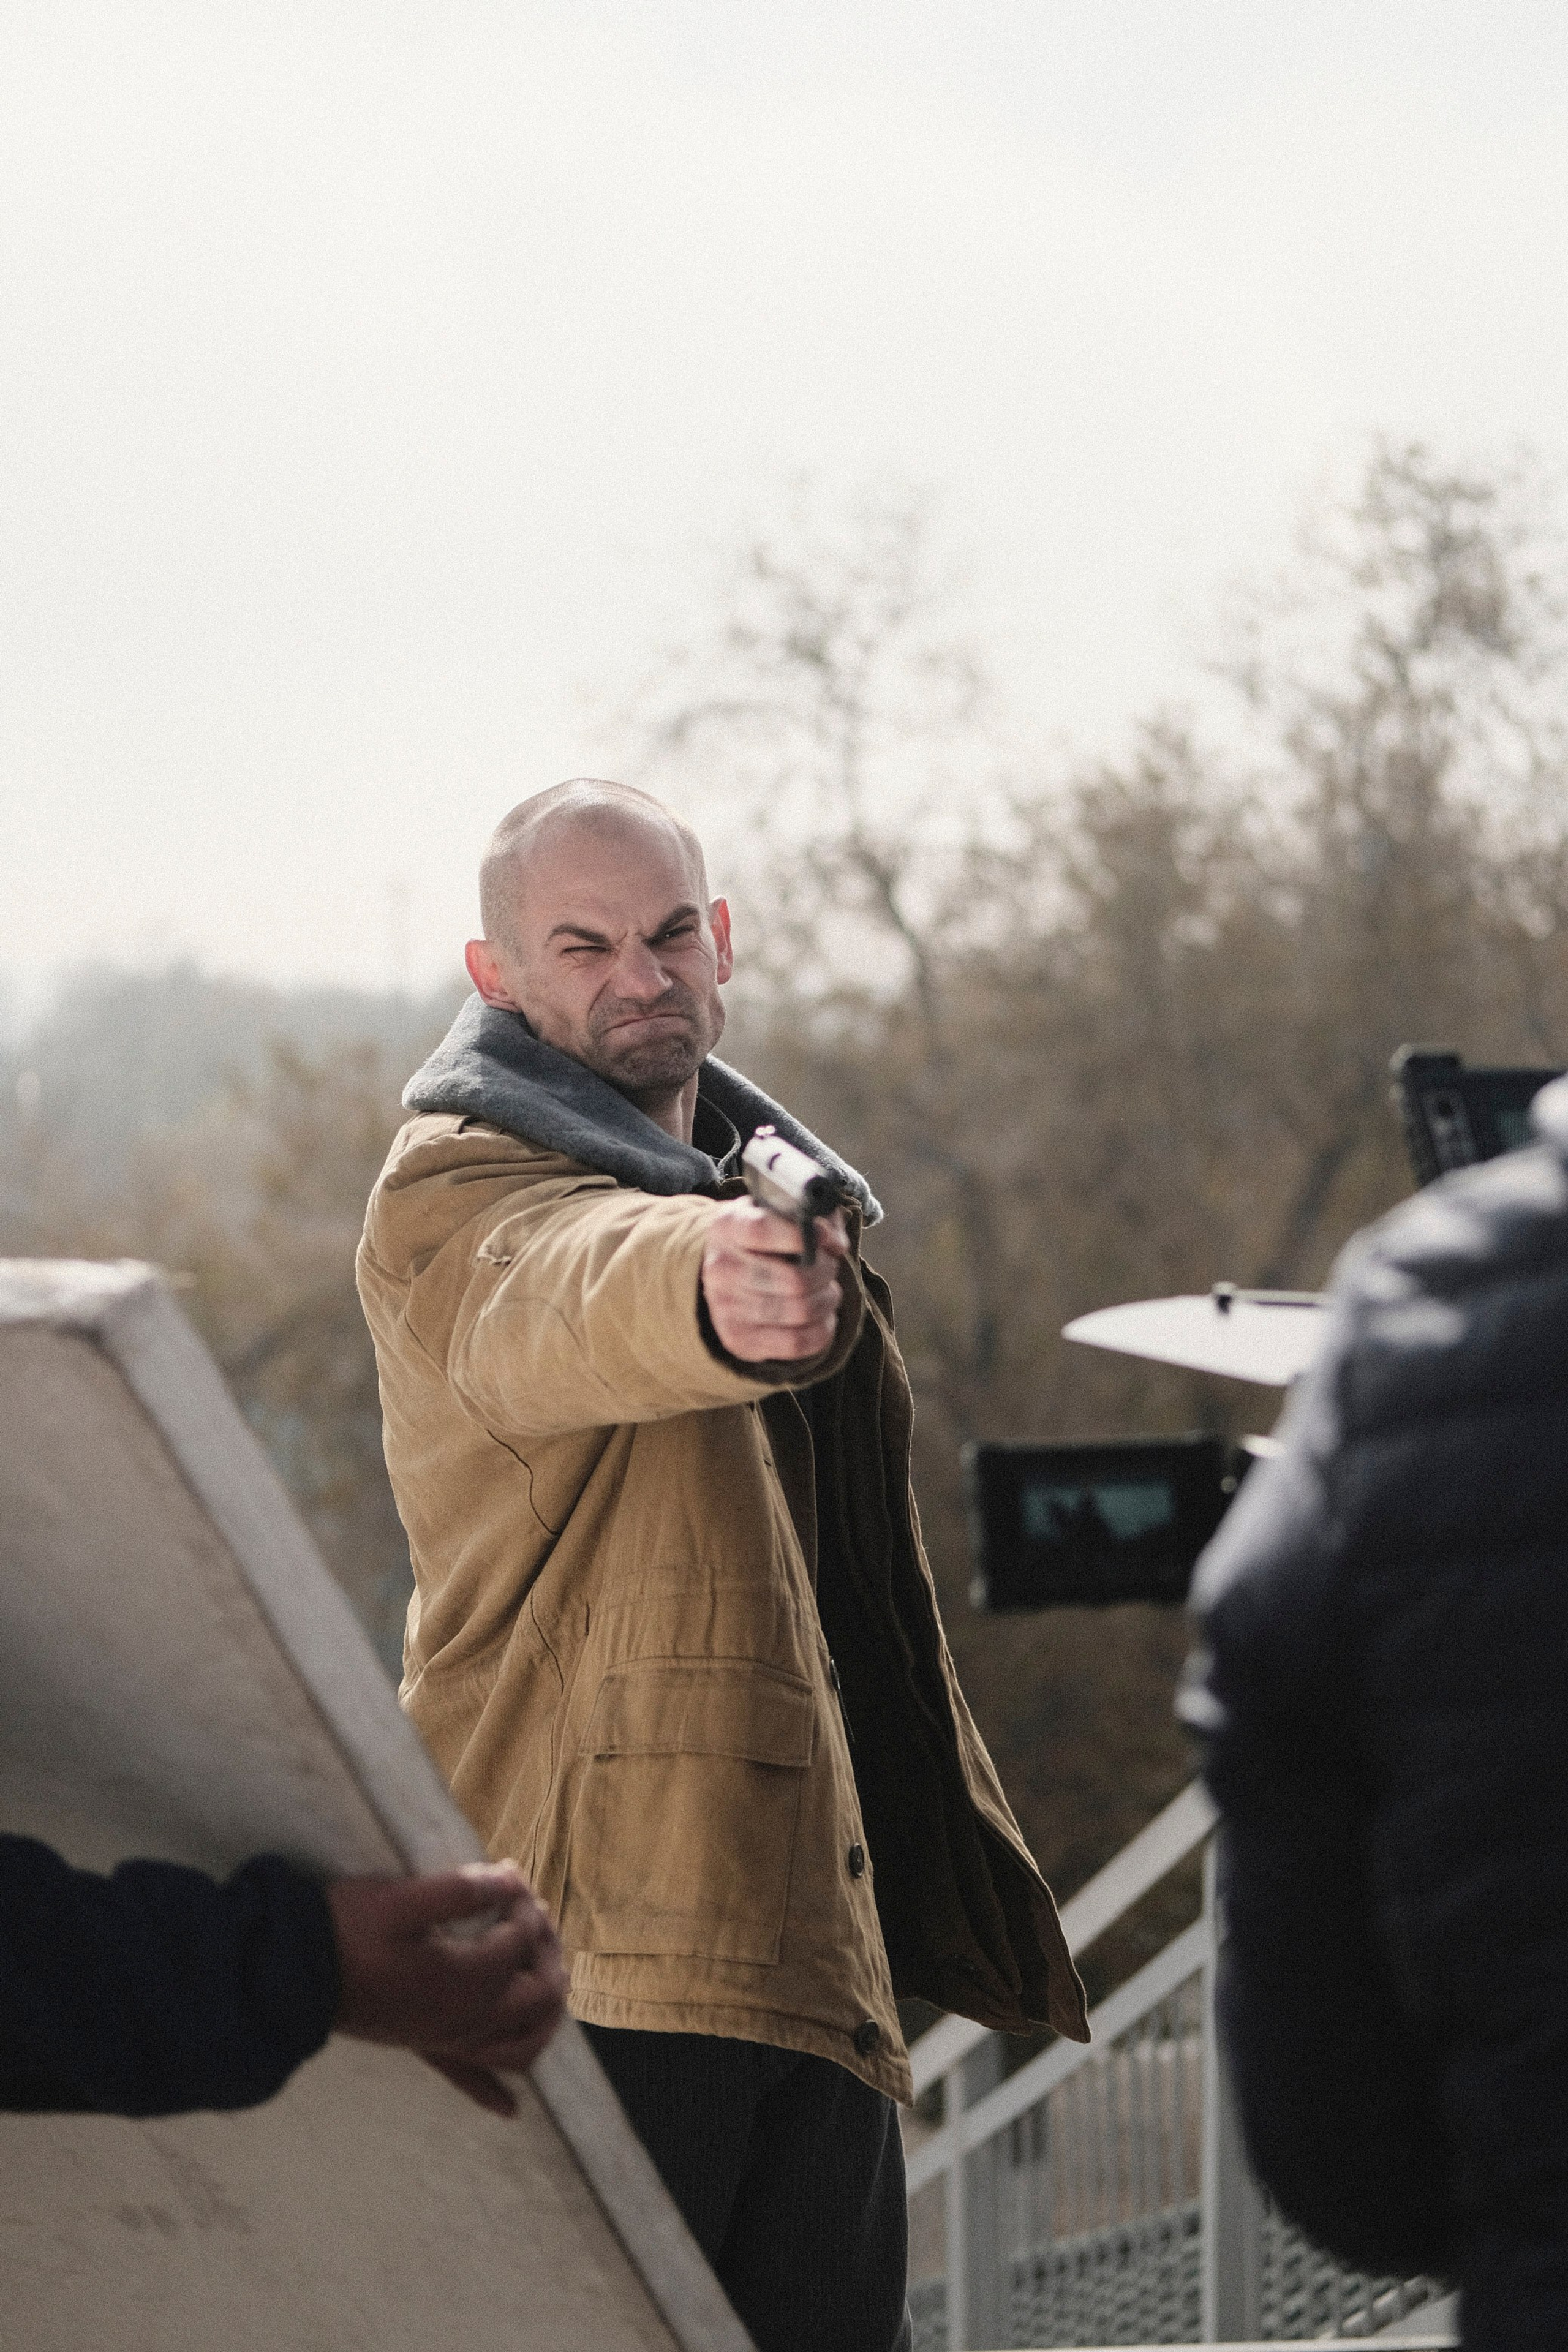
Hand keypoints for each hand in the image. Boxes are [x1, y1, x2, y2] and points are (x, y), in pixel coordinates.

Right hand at [326, 1862, 568, 2117]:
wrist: (291, 1977)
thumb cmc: (345, 1932)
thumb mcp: (402, 1899)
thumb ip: (462, 1890)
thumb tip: (511, 1879)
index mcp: (466, 1981)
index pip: (520, 1940)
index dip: (523, 1904)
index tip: (509, 1872)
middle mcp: (466, 2020)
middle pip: (538, 1994)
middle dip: (547, 1949)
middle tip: (533, 1910)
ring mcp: (446, 2039)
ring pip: (519, 2046)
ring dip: (543, 2014)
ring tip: (550, 1979)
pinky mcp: (422, 2045)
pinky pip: (466, 2079)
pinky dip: (491, 2092)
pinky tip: (509, 2111)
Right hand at [701, 1201, 848, 1363]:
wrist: (728, 1269)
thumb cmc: (766, 1236)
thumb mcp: (785, 1208)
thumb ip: (816, 1213)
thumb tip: (834, 1243)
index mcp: (728, 1226)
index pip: (762, 1230)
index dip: (800, 1236)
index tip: (823, 1237)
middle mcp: (721, 1267)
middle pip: (794, 1280)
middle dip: (826, 1272)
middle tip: (830, 1267)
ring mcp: (725, 1307)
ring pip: (800, 1311)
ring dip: (827, 1300)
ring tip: (828, 1291)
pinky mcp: (738, 1339)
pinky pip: (796, 1342)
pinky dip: (822, 1330)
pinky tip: (822, 1316)